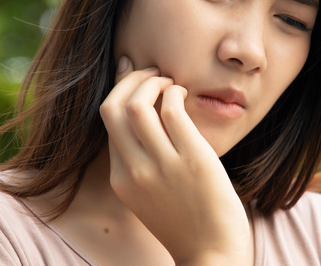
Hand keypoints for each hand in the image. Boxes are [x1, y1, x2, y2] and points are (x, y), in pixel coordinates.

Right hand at [99, 56, 252, 265]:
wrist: (212, 252)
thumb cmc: (187, 220)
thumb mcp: (149, 195)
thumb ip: (140, 164)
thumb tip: (140, 122)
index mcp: (121, 180)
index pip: (108, 121)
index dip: (119, 91)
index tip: (133, 78)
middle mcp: (134, 171)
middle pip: (113, 107)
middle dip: (130, 79)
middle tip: (151, 74)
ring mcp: (162, 166)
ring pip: (138, 105)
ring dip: (153, 82)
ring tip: (169, 82)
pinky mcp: (193, 160)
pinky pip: (172, 111)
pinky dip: (174, 93)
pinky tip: (183, 95)